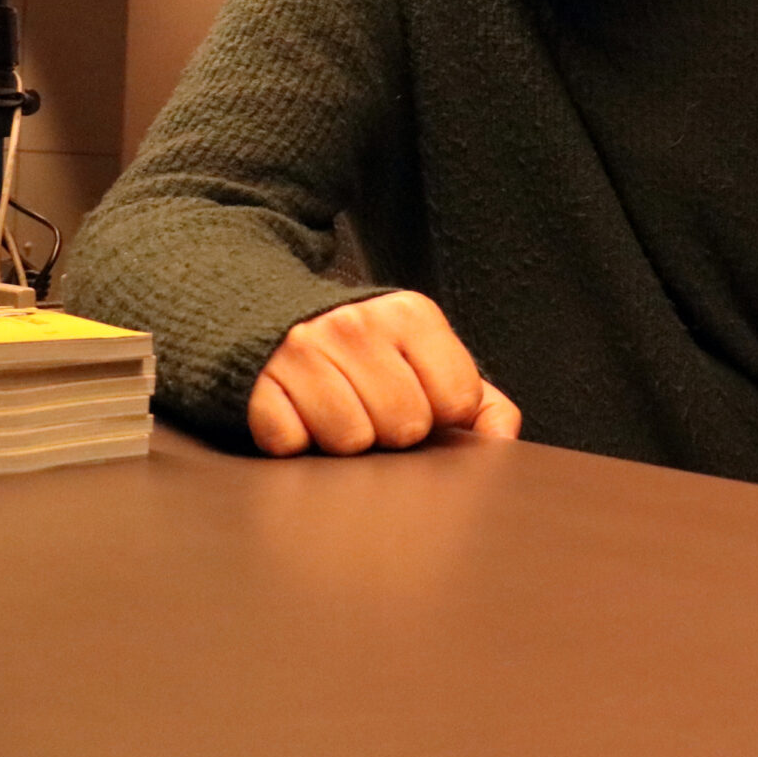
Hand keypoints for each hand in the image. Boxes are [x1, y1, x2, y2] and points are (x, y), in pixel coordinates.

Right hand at [247, 290, 521, 456]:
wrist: (263, 313)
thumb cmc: (365, 351)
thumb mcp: (428, 356)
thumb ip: (480, 400)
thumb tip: (502, 443)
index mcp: (411, 314)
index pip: (457, 401)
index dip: (441, 414)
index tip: (418, 398)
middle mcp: (357, 324)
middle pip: (406, 426)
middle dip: (393, 432)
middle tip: (370, 406)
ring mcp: (302, 350)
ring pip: (351, 442)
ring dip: (344, 440)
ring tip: (333, 409)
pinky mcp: (254, 382)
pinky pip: (291, 443)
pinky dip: (295, 441)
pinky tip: (296, 414)